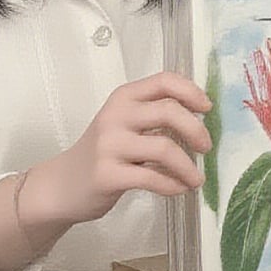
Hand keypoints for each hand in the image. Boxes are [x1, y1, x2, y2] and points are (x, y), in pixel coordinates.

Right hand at [25, 73, 211, 226]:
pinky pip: (152, 179)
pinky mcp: (108, 175)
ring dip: (188, 167)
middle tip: (206, 147)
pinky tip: (178, 189)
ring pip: (164, 148)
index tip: (207, 108)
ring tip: (196, 180)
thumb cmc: (102, 152)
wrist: (63, 184)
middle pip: (169, 111)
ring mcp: (110, 146)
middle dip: (196, 130)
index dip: (191, 91)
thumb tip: (199, 117)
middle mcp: (115, 116)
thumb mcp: (123, 123)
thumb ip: (153, 115)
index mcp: (123, 98)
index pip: (164, 81)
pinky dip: (172, 186)